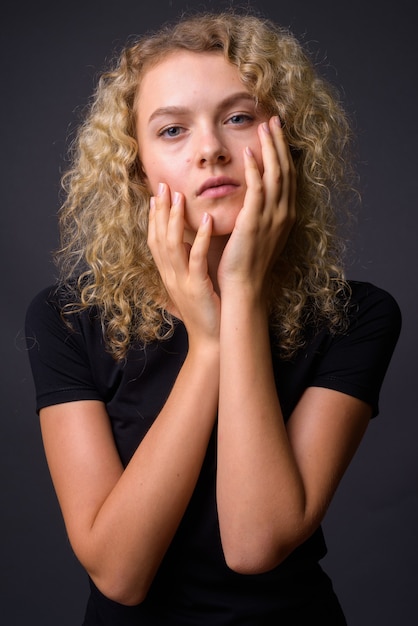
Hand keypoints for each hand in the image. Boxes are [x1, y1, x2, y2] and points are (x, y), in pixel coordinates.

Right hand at [147, 184, 220, 345]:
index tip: (155, 196)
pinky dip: (200, 238)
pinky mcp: (197, 287)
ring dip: (175, 219)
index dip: (154, 219)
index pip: (155, 241)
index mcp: (168, 275)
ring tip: (180, 196)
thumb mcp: (188, 290)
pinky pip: (196, 259)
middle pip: (159, 238)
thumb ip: (183, 271)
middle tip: (162, 185)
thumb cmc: (204, 315)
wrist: (211, 341)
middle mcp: (170, 276)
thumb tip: (182, 255)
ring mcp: (181, 282)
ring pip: (172, 245)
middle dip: (160, 211)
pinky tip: (206, 220)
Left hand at [218, 116, 295, 299]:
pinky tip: (249, 152)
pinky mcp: (255, 220)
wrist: (244, 286)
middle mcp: (284, 213)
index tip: (278, 134)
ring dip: (270, 148)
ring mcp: (271, 217)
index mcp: (286, 216)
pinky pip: (258, 188)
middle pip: (286, 169)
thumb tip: (255, 200)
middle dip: (280, 143)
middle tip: (274, 120)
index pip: (288, 177)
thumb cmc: (247, 264)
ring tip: (264, 127)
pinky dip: (256, 168)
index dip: (284, 153)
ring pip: (275, 174)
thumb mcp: (260, 236)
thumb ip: (260, 215)